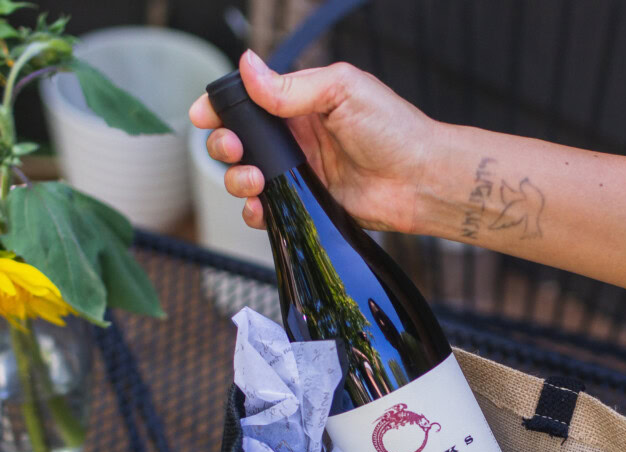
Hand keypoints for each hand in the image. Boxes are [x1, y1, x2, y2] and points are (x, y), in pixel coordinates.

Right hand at [189, 49, 439, 233]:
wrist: (422, 179)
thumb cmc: (393, 129)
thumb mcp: (342, 91)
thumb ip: (291, 87)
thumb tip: (247, 66)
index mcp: (300, 103)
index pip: (247, 102)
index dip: (220, 109)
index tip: (203, 116)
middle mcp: (295, 137)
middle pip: (237, 141)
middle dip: (223, 146)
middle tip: (235, 150)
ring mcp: (299, 173)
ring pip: (246, 177)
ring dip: (236, 179)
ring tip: (253, 179)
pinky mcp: (307, 205)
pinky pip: (269, 210)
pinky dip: (256, 212)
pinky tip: (261, 207)